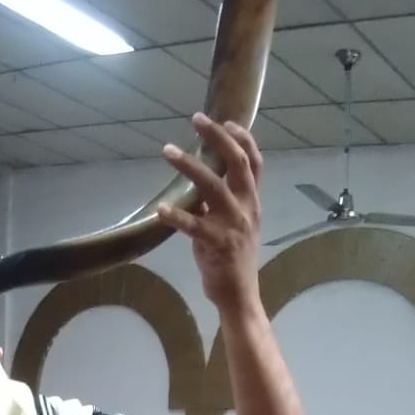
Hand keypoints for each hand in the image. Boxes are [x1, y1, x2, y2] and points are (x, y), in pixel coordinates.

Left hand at [157, 113, 262, 312]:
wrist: (239, 295)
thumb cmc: (232, 259)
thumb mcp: (234, 224)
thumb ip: (221, 202)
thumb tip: (199, 181)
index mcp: (252, 202)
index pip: (254, 163)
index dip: (243, 139)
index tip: (226, 120)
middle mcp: (247, 208)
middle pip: (237, 163)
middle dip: (217, 137)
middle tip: (196, 119)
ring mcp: (234, 225)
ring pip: (213, 186)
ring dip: (189, 166)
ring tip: (168, 150)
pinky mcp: (217, 243)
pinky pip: (194, 225)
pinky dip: (176, 216)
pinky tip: (160, 209)